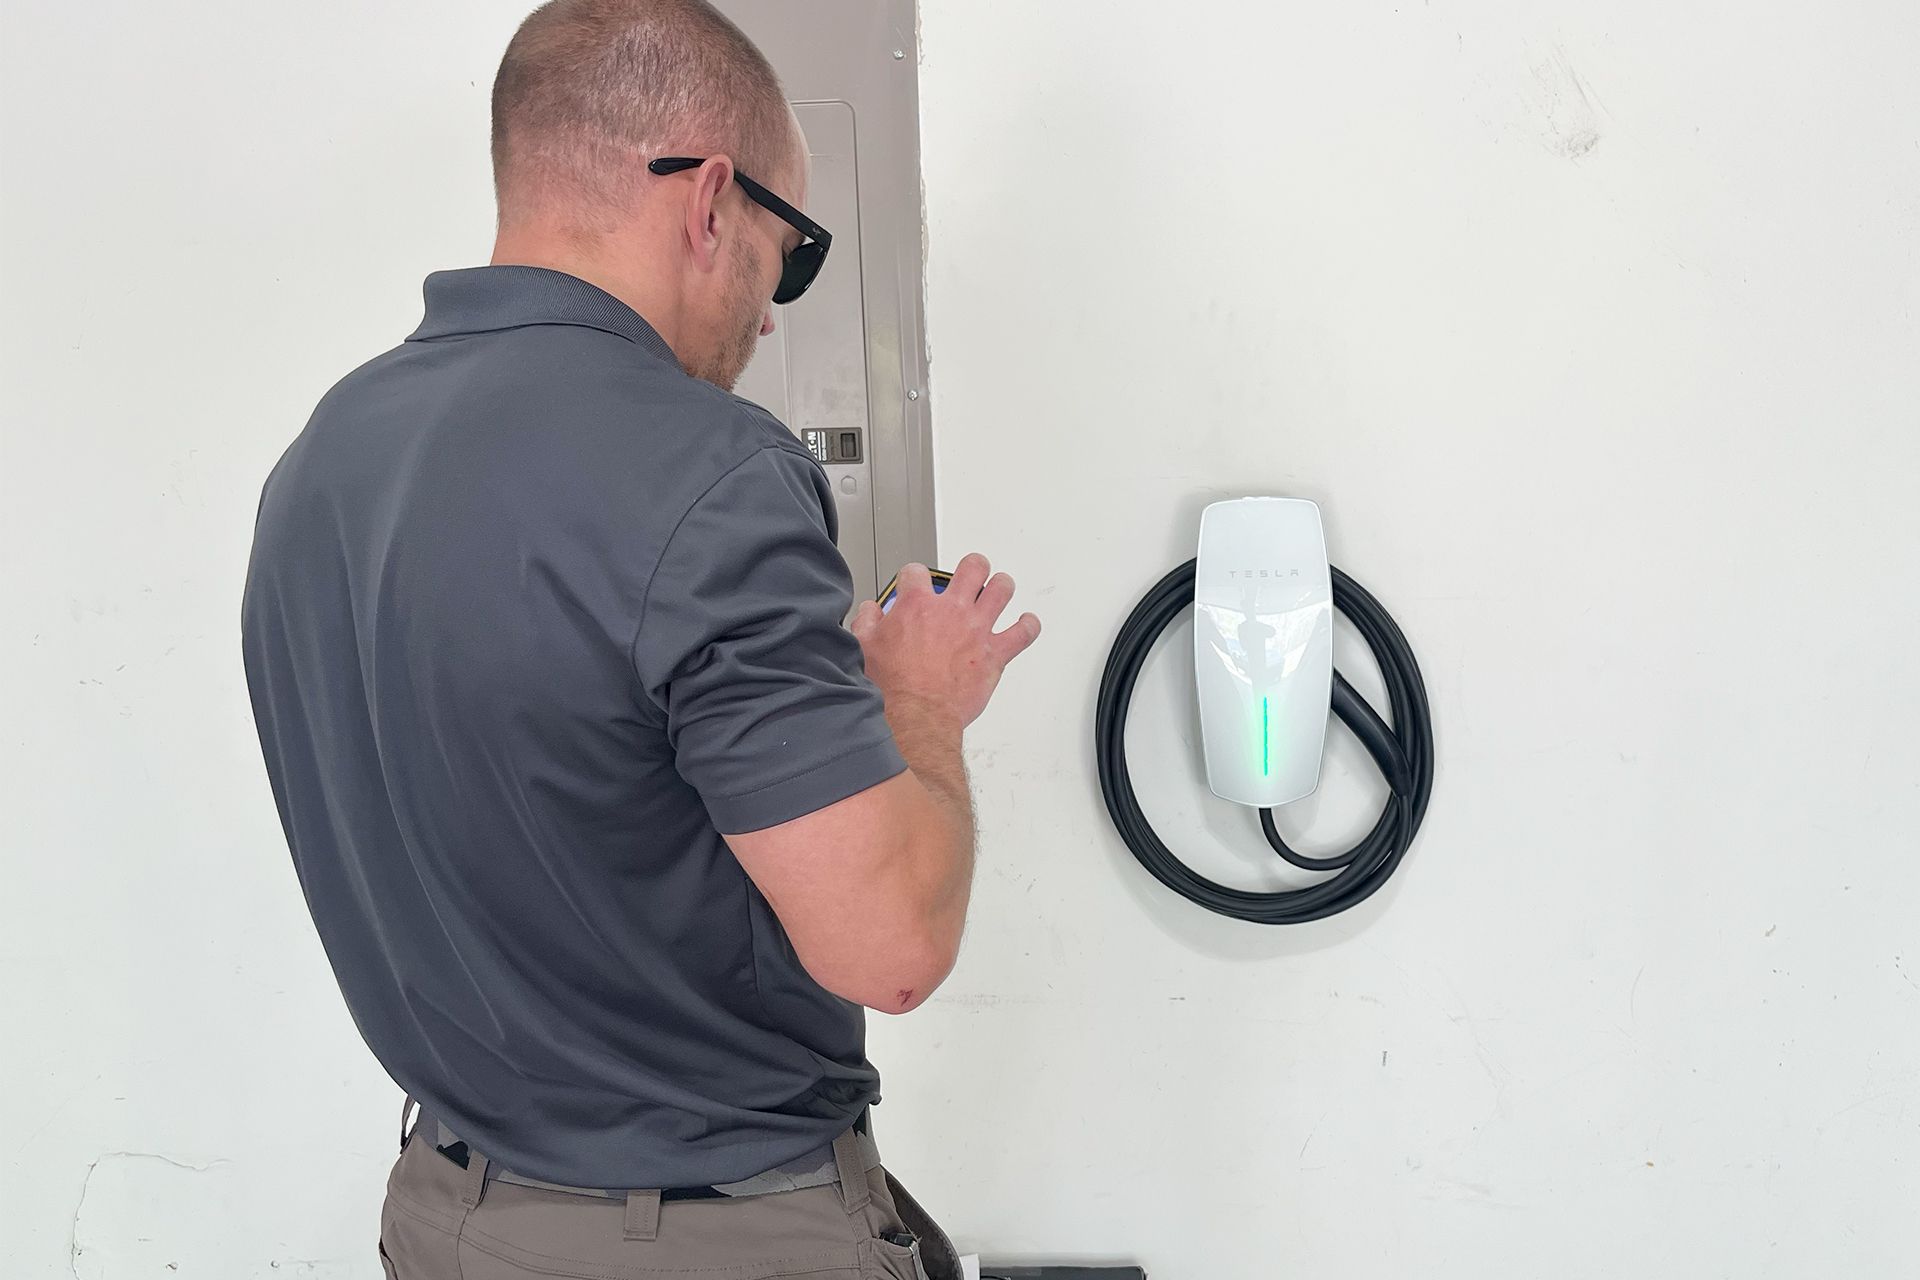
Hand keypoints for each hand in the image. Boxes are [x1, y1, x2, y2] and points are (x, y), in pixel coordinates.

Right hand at [850, 554, 1040, 730]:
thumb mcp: (865, 646)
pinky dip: (1028, 626)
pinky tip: (1025, 624)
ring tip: (999, 589)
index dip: (914, 576)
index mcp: (918, 605)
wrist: (916, 715)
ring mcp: (977, 629)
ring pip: (1002, 589)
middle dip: (973, 568)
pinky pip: (1024, 633)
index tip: (915, 584)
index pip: (917, 572)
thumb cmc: (893, 688)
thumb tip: (871, 611)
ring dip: (1001, 587)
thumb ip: (867, 622)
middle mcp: (952, 611)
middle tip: (971, 577)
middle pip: (973, 567)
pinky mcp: (995, 654)